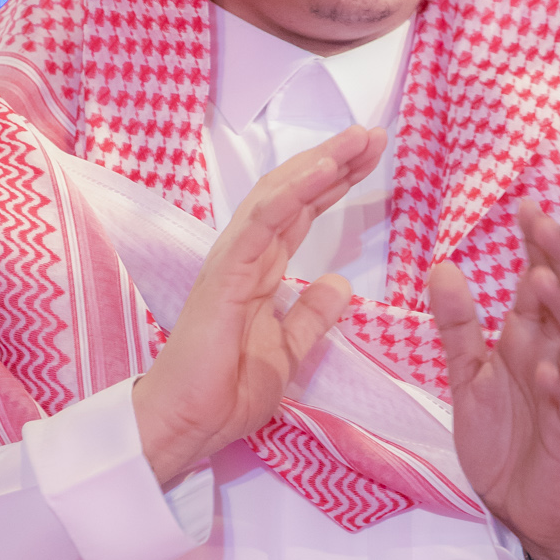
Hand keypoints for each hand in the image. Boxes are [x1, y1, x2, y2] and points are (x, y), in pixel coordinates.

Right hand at [133, 125, 384, 485]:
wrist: (186, 424)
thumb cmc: (224, 393)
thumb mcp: (288, 353)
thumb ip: (311, 317)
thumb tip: (340, 283)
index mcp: (259, 273)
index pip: (301, 216)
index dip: (334, 185)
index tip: (370, 160)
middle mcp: (245, 257)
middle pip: (293, 195)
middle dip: (333, 162)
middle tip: (373, 135)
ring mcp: (232, 262)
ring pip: (277, 197)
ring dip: (318, 165)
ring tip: (357, 140)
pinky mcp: (225, 274)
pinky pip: (261, 224)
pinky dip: (292, 194)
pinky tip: (323, 171)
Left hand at [427, 199, 559, 559]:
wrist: (523, 508)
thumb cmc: (504, 438)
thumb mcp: (467, 375)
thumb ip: (458, 324)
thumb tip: (441, 265)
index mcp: (532, 336)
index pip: (541, 276)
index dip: (537, 242)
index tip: (523, 203)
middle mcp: (557, 353)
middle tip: (540, 220)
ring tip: (545, 281)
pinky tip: (551, 368)